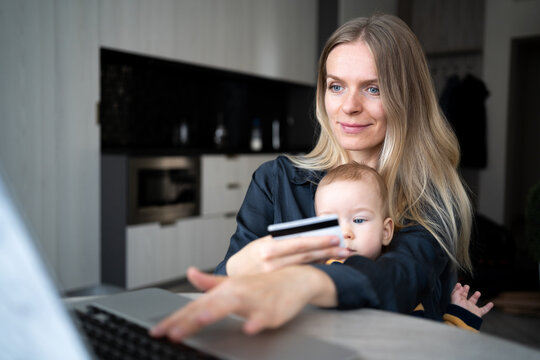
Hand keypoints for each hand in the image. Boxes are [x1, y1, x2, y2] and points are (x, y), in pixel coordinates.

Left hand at [149, 266, 336, 341]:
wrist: (296, 280)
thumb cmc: (264, 285)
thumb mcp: (234, 283)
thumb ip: (211, 282)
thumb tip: (190, 273)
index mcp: (225, 289)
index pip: (195, 306)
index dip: (176, 318)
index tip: (159, 330)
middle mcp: (236, 293)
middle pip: (208, 306)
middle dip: (188, 320)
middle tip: (171, 332)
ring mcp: (254, 301)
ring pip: (233, 306)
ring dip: (216, 312)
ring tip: (201, 321)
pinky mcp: (271, 311)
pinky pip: (262, 317)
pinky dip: (255, 322)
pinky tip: (249, 328)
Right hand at [226, 235, 349, 275]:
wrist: (234, 275)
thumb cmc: (250, 256)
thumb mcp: (262, 243)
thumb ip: (282, 239)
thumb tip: (308, 235)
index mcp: (268, 248)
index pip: (298, 243)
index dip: (318, 241)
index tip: (334, 238)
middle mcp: (272, 263)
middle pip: (306, 256)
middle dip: (327, 251)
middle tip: (345, 248)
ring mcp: (276, 277)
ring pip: (305, 266)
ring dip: (325, 260)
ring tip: (341, 255)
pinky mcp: (279, 286)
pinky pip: (300, 275)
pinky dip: (314, 268)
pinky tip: (326, 264)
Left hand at [450, 283, 493, 317]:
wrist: (463, 320)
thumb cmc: (458, 310)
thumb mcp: (455, 298)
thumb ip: (456, 291)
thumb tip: (459, 286)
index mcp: (458, 301)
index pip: (458, 293)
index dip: (458, 288)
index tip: (460, 284)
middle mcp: (464, 304)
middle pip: (465, 296)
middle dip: (465, 291)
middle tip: (467, 286)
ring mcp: (471, 308)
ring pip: (474, 301)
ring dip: (475, 296)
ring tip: (478, 292)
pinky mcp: (477, 313)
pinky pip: (484, 310)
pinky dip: (488, 307)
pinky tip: (491, 304)